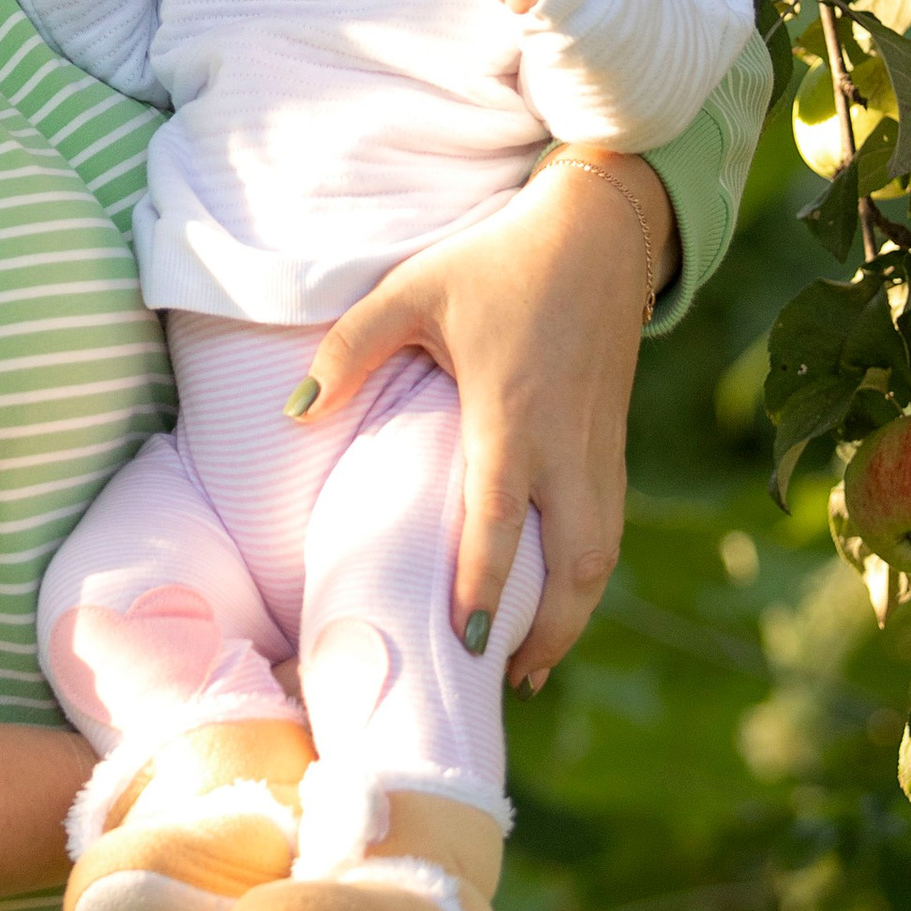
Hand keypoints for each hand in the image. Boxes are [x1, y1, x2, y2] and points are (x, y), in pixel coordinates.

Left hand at [284, 150, 674, 687]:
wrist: (600, 231)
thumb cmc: (499, 262)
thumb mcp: (415, 292)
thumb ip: (352, 350)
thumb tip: (296, 411)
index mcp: (514, 415)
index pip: (501, 521)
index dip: (485, 586)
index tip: (466, 644)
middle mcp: (569, 446)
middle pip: (575, 565)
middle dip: (547, 631)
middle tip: (504, 679)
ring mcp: (601, 448)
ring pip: (602, 555)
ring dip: (573, 613)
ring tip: (532, 662)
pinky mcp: (615, 442)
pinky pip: (609, 528)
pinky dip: (588, 576)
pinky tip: (561, 597)